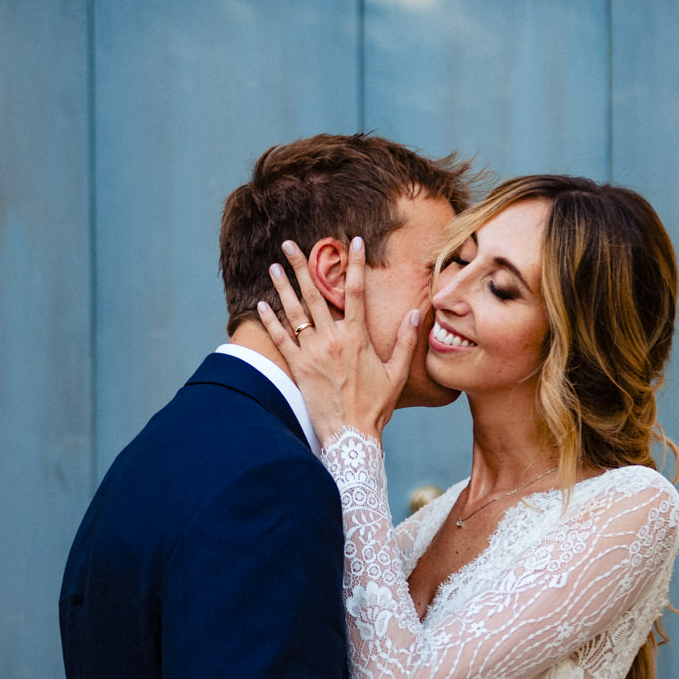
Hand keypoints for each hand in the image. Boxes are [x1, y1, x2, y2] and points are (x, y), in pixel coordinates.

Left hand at [256, 236, 420, 444]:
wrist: (351, 436)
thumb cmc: (376, 406)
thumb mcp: (397, 374)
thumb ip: (405, 341)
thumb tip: (417, 313)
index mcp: (358, 338)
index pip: (356, 291)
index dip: (355, 264)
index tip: (353, 242)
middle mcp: (332, 340)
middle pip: (315, 294)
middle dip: (301, 265)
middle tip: (289, 243)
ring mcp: (312, 353)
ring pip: (295, 312)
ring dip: (283, 286)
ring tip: (273, 266)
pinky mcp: (298, 368)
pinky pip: (280, 339)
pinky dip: (270, 321)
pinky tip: (261, 304)